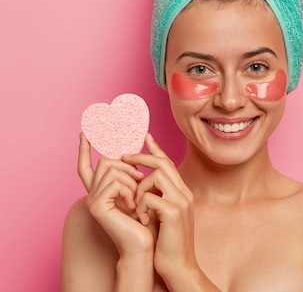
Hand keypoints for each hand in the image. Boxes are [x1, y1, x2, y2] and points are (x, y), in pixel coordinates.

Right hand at [77, 133, 155, 254]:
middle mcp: (93, 194)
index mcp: (102, 191)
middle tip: (140, 182)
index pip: (86, 166)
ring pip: (112, 169)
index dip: (84, 149)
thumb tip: (139, 144)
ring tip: (137, 199)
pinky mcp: (96, 205)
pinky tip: (133, 206)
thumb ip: (133, 173)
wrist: (144, 243)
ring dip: (131, 180)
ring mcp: (92, 199)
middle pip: (106, 161)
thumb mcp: (141, 189)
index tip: (84, 132)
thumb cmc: (146, 218)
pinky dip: (129, 190)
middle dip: (128, 167)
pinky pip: (114, 182)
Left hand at [122, 133, 197, 277]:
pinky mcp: (173, 213)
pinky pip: (151, 196)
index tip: (144, 136)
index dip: (155, 148)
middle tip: (124, 156)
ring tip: (134, 205)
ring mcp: (181, 202)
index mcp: (182, 193)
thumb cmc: (167, 245)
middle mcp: (184, 193)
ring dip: (140, 187)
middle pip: (163, 162)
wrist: (178, 267)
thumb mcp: (161, 217)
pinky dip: (141, 204)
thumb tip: (142, 187)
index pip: (169, 163)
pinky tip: (141, 218)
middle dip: (142, 157)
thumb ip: (156, 199)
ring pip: (156, 175)